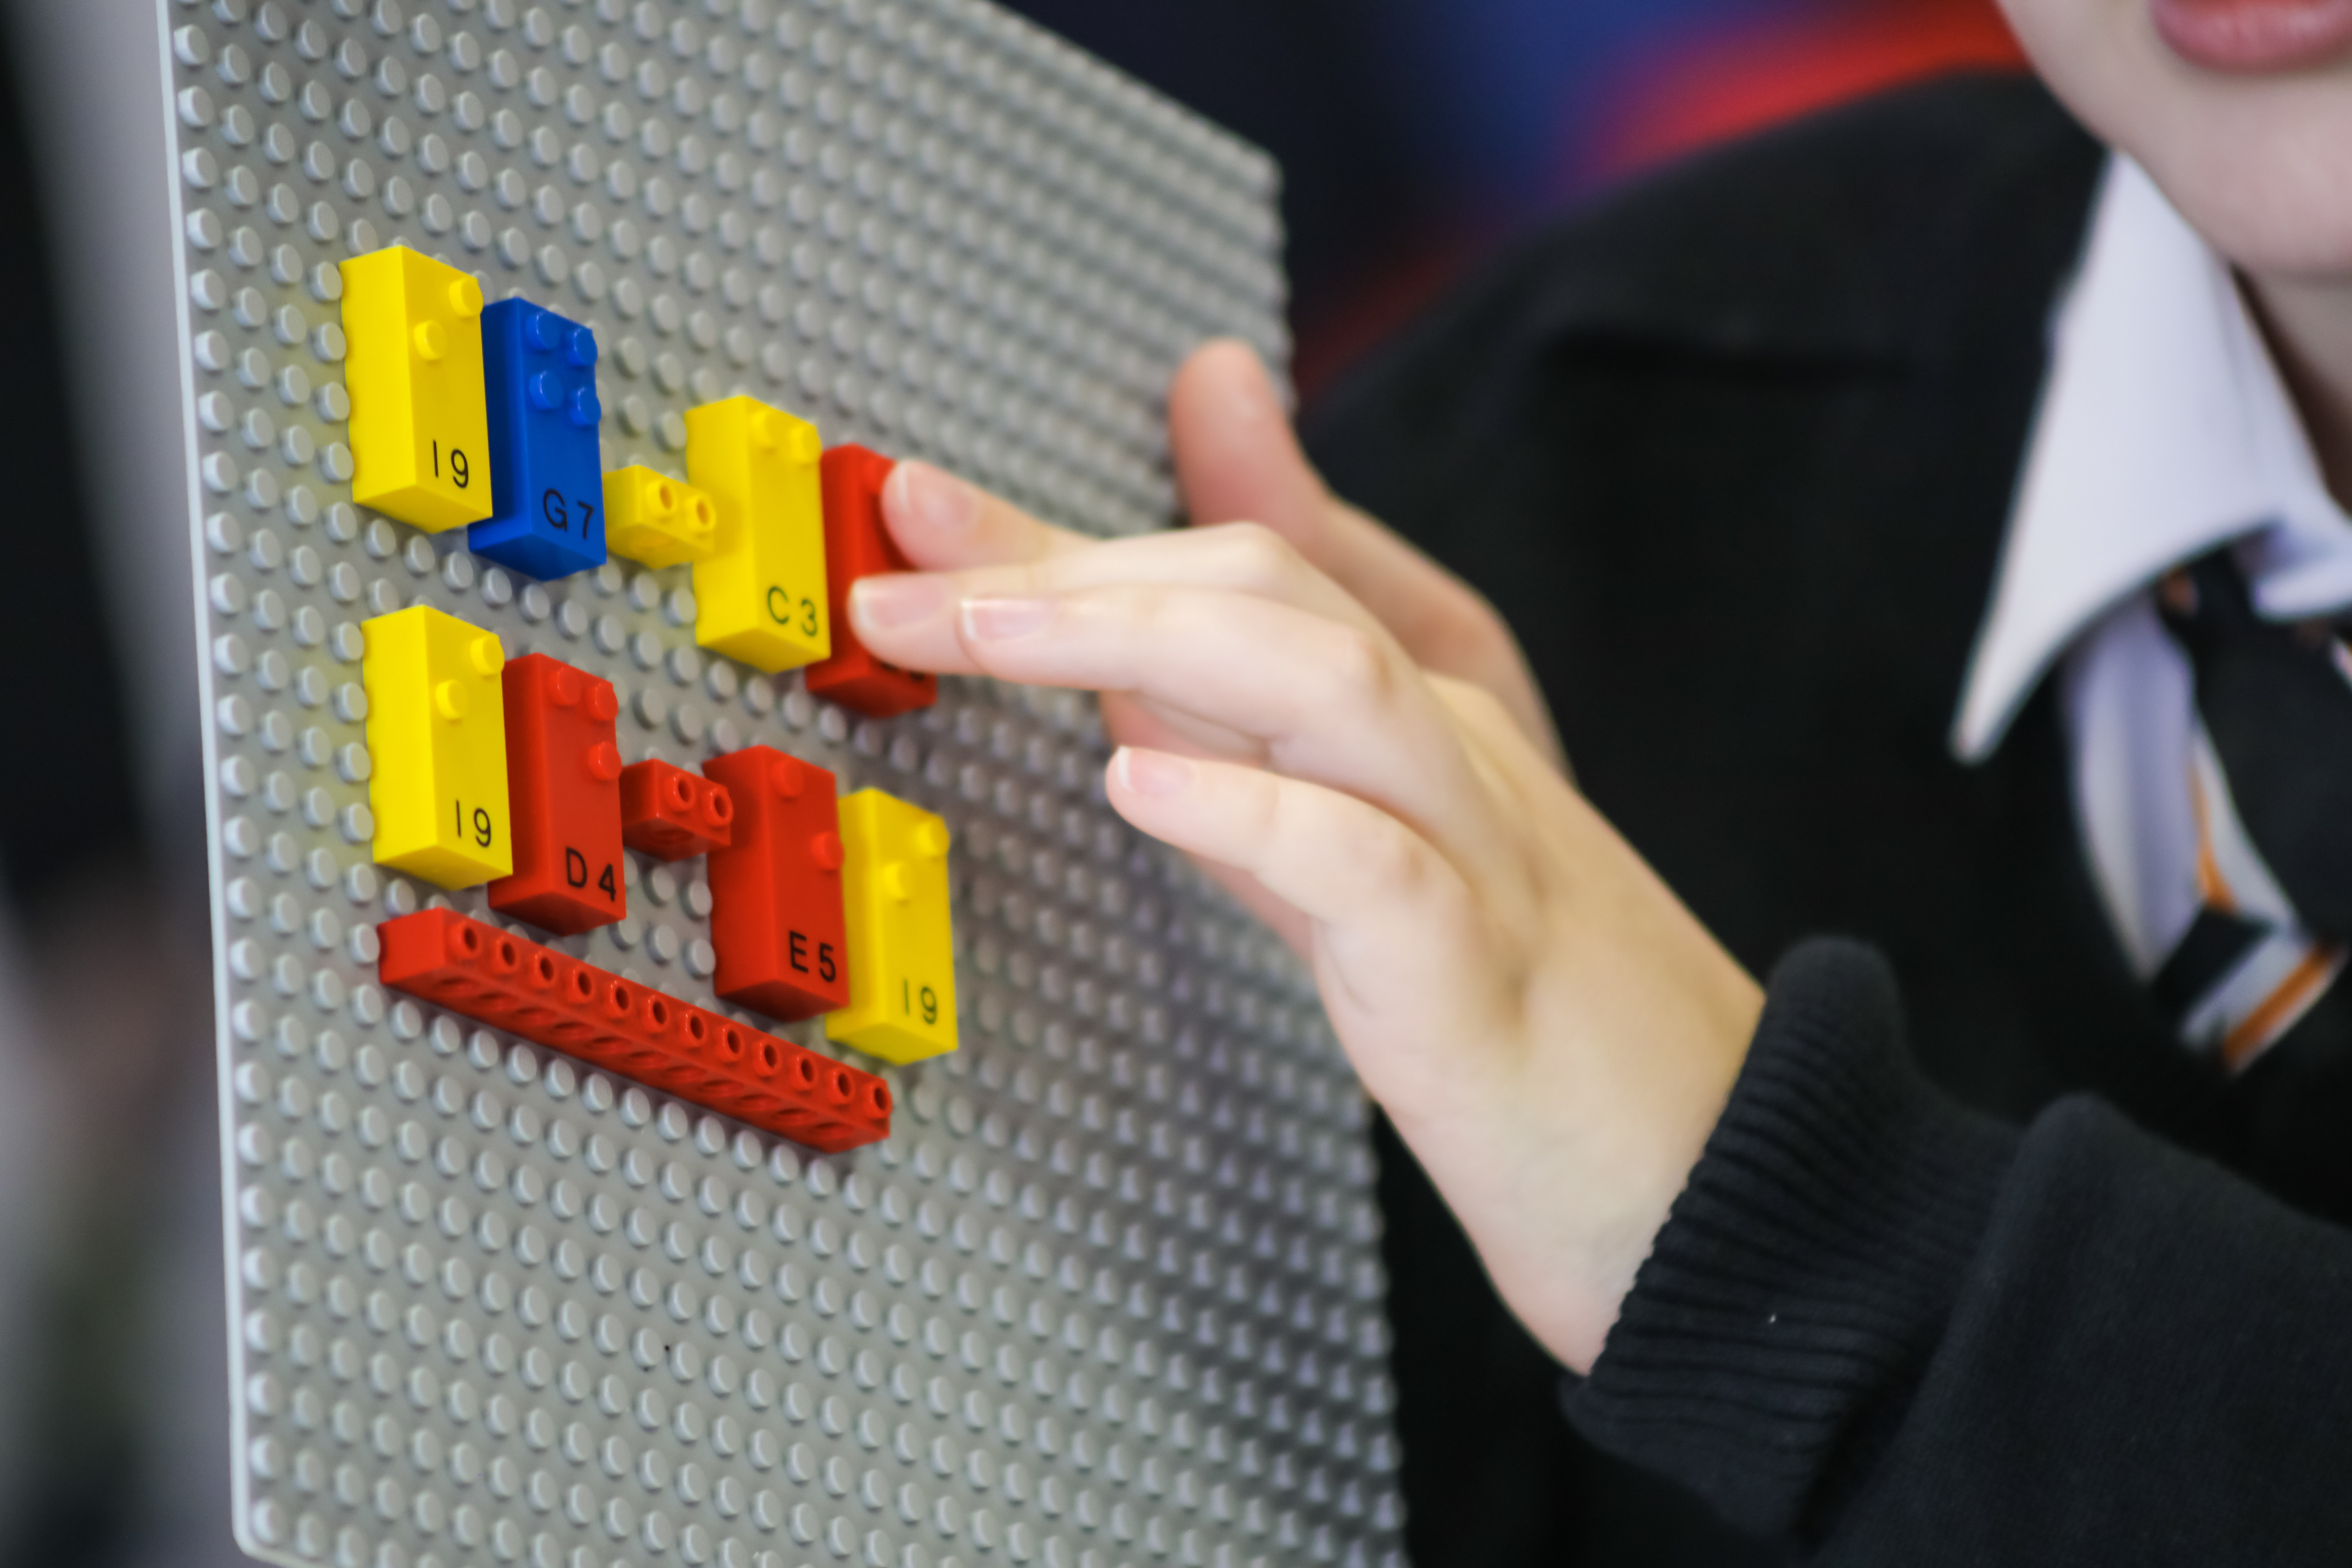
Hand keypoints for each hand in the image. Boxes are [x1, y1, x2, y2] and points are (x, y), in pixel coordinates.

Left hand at [846, 351, 1761, 1371]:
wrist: (1720, 1198)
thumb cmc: (1534, 1027)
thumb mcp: (1375, 860)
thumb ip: (1268, 746)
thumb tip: (1134, 655)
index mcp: (1431, 733)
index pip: (1255, 575)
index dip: (1081, 527)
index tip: (935, 496)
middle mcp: (1455, 768)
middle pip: (1276, 595)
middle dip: (1078, 556)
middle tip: (913, 537)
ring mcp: (1481, 866)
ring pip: (1328, 686)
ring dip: (1143, 633)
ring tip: (989, 623)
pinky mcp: (1481, 991)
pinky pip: (1373, 874)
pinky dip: (1255, 816)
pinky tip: (1141, 785)